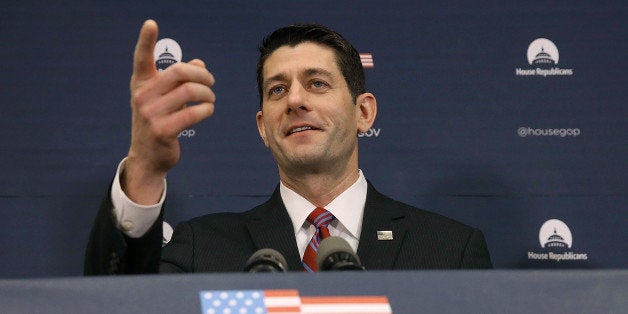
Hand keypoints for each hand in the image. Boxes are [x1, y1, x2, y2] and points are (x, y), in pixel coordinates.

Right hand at [122, 20, 215, 203]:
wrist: (147, 157)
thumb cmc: (158, 122)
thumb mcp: (164, 99)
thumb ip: (179, 80)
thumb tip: (199, 63)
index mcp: (141, 85)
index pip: (141, 58)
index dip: (146, 40)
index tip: (151, 23)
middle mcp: (142, 96)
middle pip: (180, 72)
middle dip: (202, 75)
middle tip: (211, 82)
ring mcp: (150, 114)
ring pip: (190, 92)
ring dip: (208, 94)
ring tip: (210, 99)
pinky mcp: (162, 131)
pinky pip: (193, 113)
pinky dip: (206, 110)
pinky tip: (207, 111)